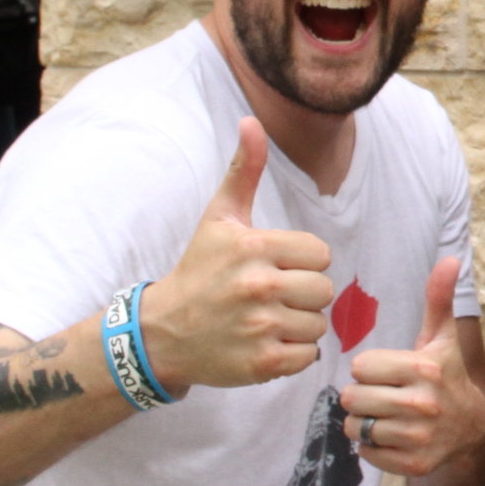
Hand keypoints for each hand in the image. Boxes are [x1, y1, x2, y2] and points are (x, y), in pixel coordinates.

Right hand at [135, 118, 335, 392]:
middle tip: (271, 296)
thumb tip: (251, 121)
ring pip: (318, 325)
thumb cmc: (199, 269)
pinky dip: (293, 354)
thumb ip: (244, 170)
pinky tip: (265, 343)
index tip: (275, 266)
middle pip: (323, 290)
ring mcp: (259, 327)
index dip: (303, 262)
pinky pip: (308, 357)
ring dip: (299, 324)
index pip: (320, 254)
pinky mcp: (261, 364)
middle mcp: (257, 286)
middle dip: (303, 294)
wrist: (161, 333)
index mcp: (253, 247)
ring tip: (266, 319)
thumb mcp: (219, 217)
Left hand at [340, 259, 484, 476]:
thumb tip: (451, 258)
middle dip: (361, 395)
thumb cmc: (447, 375)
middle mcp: (423, 404)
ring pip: (356, 426)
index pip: (361, 367)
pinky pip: (366, 453)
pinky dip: (371, 446)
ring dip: (363, 421)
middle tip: (381, 395)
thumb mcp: (441, 338)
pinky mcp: (413, 463)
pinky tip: (390, 436)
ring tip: (382, 414)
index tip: (387, 371)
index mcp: (425, 368)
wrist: (473, 428)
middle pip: (353, 397)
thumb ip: (438, 299)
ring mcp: (419, 437)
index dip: (370, 368)